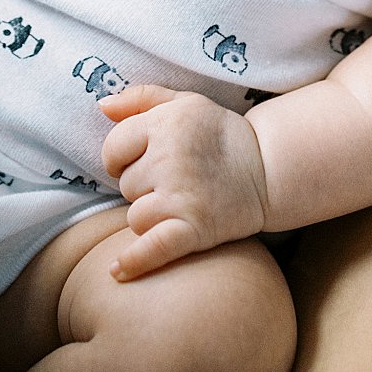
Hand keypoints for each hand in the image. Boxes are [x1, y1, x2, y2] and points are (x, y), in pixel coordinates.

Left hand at [99, 85, 268, 281]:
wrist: (269, 168)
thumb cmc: (220, 134)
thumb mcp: (184, 102)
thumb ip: (141, 98)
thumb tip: (102, 106)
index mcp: (165, 124)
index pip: (113, 149)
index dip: (121, 158)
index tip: (140, 162)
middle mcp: (169, 159)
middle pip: (125, 186)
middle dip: (143, 187)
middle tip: (176, 181)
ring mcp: (181, 196)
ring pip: (136, 217)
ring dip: (150, 217)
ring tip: (180, 204)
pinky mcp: (194, 228)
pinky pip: (152, 248)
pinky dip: (134, 262)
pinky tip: (118, 272)